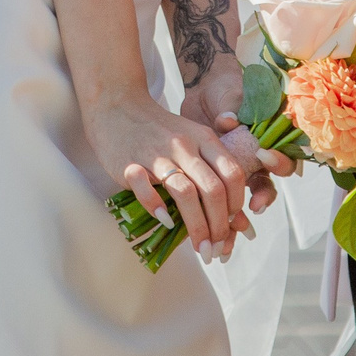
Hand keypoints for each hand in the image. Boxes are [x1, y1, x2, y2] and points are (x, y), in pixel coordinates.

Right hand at [88, 92, 260, 261]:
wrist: (117, 106)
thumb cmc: (159, 129)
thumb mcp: (192, 138)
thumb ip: (210, 167)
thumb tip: (232, 214)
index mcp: (204, 138)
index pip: (233, 174)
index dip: (237, 204)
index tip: (233, 224)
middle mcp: (184, 145)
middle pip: (213, 189)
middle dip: (219, 225)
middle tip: (217, 248)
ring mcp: (157, 154)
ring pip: (186, 193)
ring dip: (197, 227)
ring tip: (201, 249)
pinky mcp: (130, 163)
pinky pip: (146, 190)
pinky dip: (158, 209)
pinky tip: (166, 222)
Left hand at [182, 69, 288, 215]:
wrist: (203, 93)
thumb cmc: (226, 91)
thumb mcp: (231, 96)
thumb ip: (232, 108)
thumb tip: (227, 120)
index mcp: (269, 139)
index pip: (284, 155)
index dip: (279, 161)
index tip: (264, 157)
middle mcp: (258, 159)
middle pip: (267, 184)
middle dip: (263, 197)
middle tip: (254, 205)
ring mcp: (239, 171)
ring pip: (247, 199)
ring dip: (241, 217)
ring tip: (235, 228)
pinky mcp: (220, 178)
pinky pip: (225, 203)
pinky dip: (222, 218)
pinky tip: (219, 231)